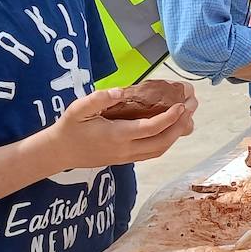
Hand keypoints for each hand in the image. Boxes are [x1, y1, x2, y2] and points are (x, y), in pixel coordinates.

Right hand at [41, 85, 197, 169]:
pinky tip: (172, 127)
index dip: (169, 118)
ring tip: (187, 116)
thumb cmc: (70, 127)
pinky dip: (167, 141)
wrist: (59, 153)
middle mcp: (125, 149)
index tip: (182, 105)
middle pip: (161, 142)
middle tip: (191, 108)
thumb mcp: (77, 109)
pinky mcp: (127, 160)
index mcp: (116, 135)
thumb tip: (120, 91)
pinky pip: (153, 153)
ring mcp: (127, 157)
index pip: (150, 129)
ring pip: (159, 150)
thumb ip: (98, 99)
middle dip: (180, 126)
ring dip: (176, 135)